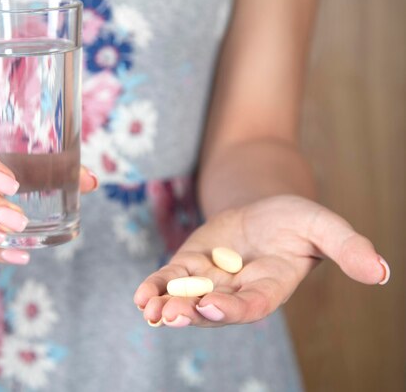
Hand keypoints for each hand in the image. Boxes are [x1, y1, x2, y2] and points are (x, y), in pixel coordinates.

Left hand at [133, 195, 389, 326]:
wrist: (263, 209)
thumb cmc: (294, 219)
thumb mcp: (321, 224)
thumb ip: (346, 247)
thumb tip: (382, 272)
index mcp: (270, 286)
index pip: (253, 304)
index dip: (233, 308)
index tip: (212, 306)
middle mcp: (237, 291)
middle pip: (213, 308)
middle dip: (191, 313)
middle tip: (170, 314)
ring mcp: (210, 281)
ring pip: (186, 299)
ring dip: (167, 305)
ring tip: (150, 308)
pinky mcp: (188, 266)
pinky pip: (169, 281)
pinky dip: (154, 288)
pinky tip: (141, 296)